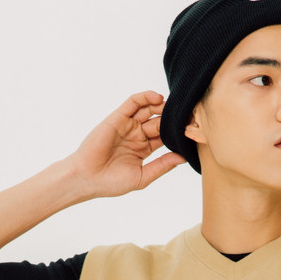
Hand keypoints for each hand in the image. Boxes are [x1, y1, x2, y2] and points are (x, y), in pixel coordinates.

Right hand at [67, 91, 186, 197]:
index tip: (193, 131)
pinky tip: (158, 98)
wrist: (87, 178)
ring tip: (176, 106)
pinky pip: (133, 102)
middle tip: (190, 115)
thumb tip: (183, 157)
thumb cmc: (111, 182)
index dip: (177, 133)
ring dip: (162, 106)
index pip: (165, 137)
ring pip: (149, 110)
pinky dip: (145, 97)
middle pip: (160, 121)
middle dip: (173, 118)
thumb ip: (162, 165)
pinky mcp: (118, 117)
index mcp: (144, 149)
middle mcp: (137, 135)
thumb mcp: (143, 177)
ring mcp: (128, 125)